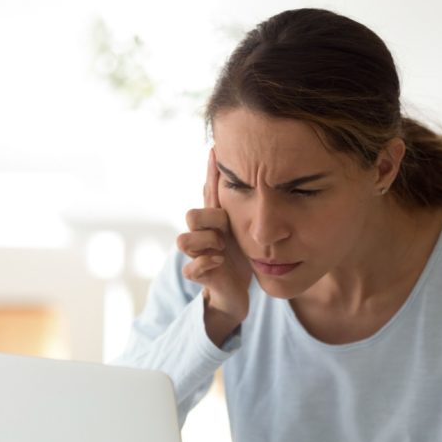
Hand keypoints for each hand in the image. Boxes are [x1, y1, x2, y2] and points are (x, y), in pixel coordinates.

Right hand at [177, 148, 251, 345]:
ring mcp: (198, 254)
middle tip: (225, 231)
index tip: (217, 149)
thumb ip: (249, 209)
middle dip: (209, 220)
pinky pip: (191, 267)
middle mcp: (202, 235)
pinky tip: (219, 263)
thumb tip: (257, 182)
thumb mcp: (246, 231)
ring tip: (222, 249)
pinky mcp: (198, 275)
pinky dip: (206, 263)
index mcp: (215, 221)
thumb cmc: (240, 258)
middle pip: (191, 215)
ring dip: (207, 243)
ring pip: (184, 240)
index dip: (211, 173)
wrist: (235, 292)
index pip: (209, 193)